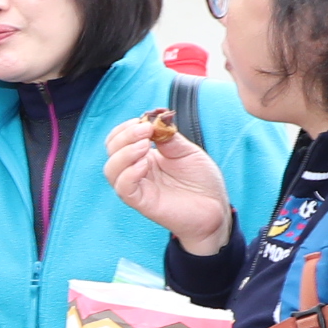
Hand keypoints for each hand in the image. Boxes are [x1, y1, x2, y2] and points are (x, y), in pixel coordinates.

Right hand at [99, 115, 233, 252]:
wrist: (215, 207)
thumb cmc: (202, 181)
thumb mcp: (186, 150)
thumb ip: (167, 137)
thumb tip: (152, 121)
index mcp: (145, 156)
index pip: (119, 139)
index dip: (126, 128)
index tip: (144, 121)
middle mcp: (137, 170)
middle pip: (112, 151)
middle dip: (124, 136)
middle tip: (145, 130)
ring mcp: (138, 187)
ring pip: (111, 170)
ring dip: (124, 153)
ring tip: (145, 145)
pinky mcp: (142, 202)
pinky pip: (123, 188)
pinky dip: (129, 173)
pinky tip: (145, 164)